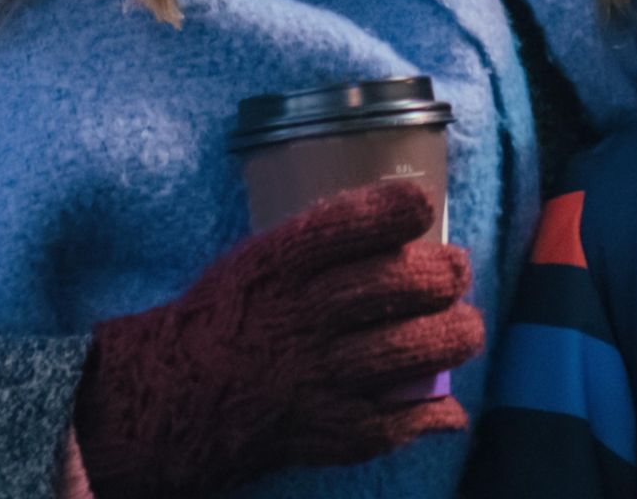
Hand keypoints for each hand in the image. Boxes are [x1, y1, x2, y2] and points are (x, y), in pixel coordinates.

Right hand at [72, 180, 484, 497]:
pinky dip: (430, 415)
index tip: (421, 208)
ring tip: (464, 329)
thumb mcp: (258, 259)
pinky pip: (391, 423)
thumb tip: (407, 220)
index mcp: (278, 265)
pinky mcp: (322, 429)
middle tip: (455, 272)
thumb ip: (323, 241)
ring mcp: (313, 376)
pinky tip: (449, 407)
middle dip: (443, 274)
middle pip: (393, 285)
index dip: (396, 210)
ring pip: (406, 351)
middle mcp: (299, 316)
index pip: (346, 225)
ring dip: (452, 337)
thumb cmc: (228, 316)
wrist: (171, 397)